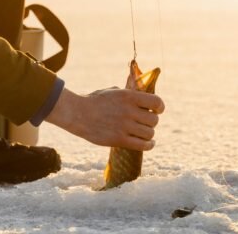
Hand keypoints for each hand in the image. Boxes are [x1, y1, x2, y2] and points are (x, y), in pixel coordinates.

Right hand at [45, 86, 164, 150]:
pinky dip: (148, 145)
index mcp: (129, 96)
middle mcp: (128, 111)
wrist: (77, 113)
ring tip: (144, 133)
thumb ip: (129, 93)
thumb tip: (143, 93)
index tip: (158, 110)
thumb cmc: (95, 101)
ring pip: (149, 133)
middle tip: (145, 122)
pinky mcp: (119, 139)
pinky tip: (148, 143)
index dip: (160, 107)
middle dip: (151, 122)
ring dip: (148, 134)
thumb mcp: (113, 91)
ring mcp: (124, 126)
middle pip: (154, 120)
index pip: (156, 102)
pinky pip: (142, 145)